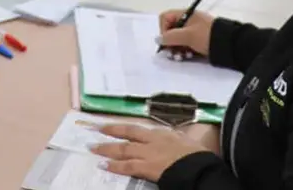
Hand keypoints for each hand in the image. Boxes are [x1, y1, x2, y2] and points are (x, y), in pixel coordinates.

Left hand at [90, 124, 211, 182]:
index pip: (137, 128)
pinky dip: (115, 166)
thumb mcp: (186, 141)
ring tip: (92, 147)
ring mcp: (148, 153)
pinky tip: (103, 165)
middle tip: (94, 129)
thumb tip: (173, 134)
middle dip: (109, 131)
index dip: (122, 127)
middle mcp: (152, 140)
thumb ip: (175, 137)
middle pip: (126, 134)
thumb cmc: (197, 155)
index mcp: (162, 133)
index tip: (109, 125)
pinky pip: (128, 166)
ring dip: (106, 148)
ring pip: (123, 149)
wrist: (200, 167)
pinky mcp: (148, 167)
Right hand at [158, 9, 214, 57]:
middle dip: (170, 43)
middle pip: (171, 30)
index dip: (163, 29)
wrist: (230, 44)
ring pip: (178, 39)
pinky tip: (188, 57)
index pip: (165, 18)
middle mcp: (188, 21)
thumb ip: (170, 37)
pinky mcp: (199, 41)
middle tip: (172, 54)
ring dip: (176, 49)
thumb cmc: (207, 36)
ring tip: (181, 57)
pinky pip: (186, 45)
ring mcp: (194, 31)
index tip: (167, 41)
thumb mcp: (188, 36)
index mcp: (185, 14)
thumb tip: (157, 39)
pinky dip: (185, 51)